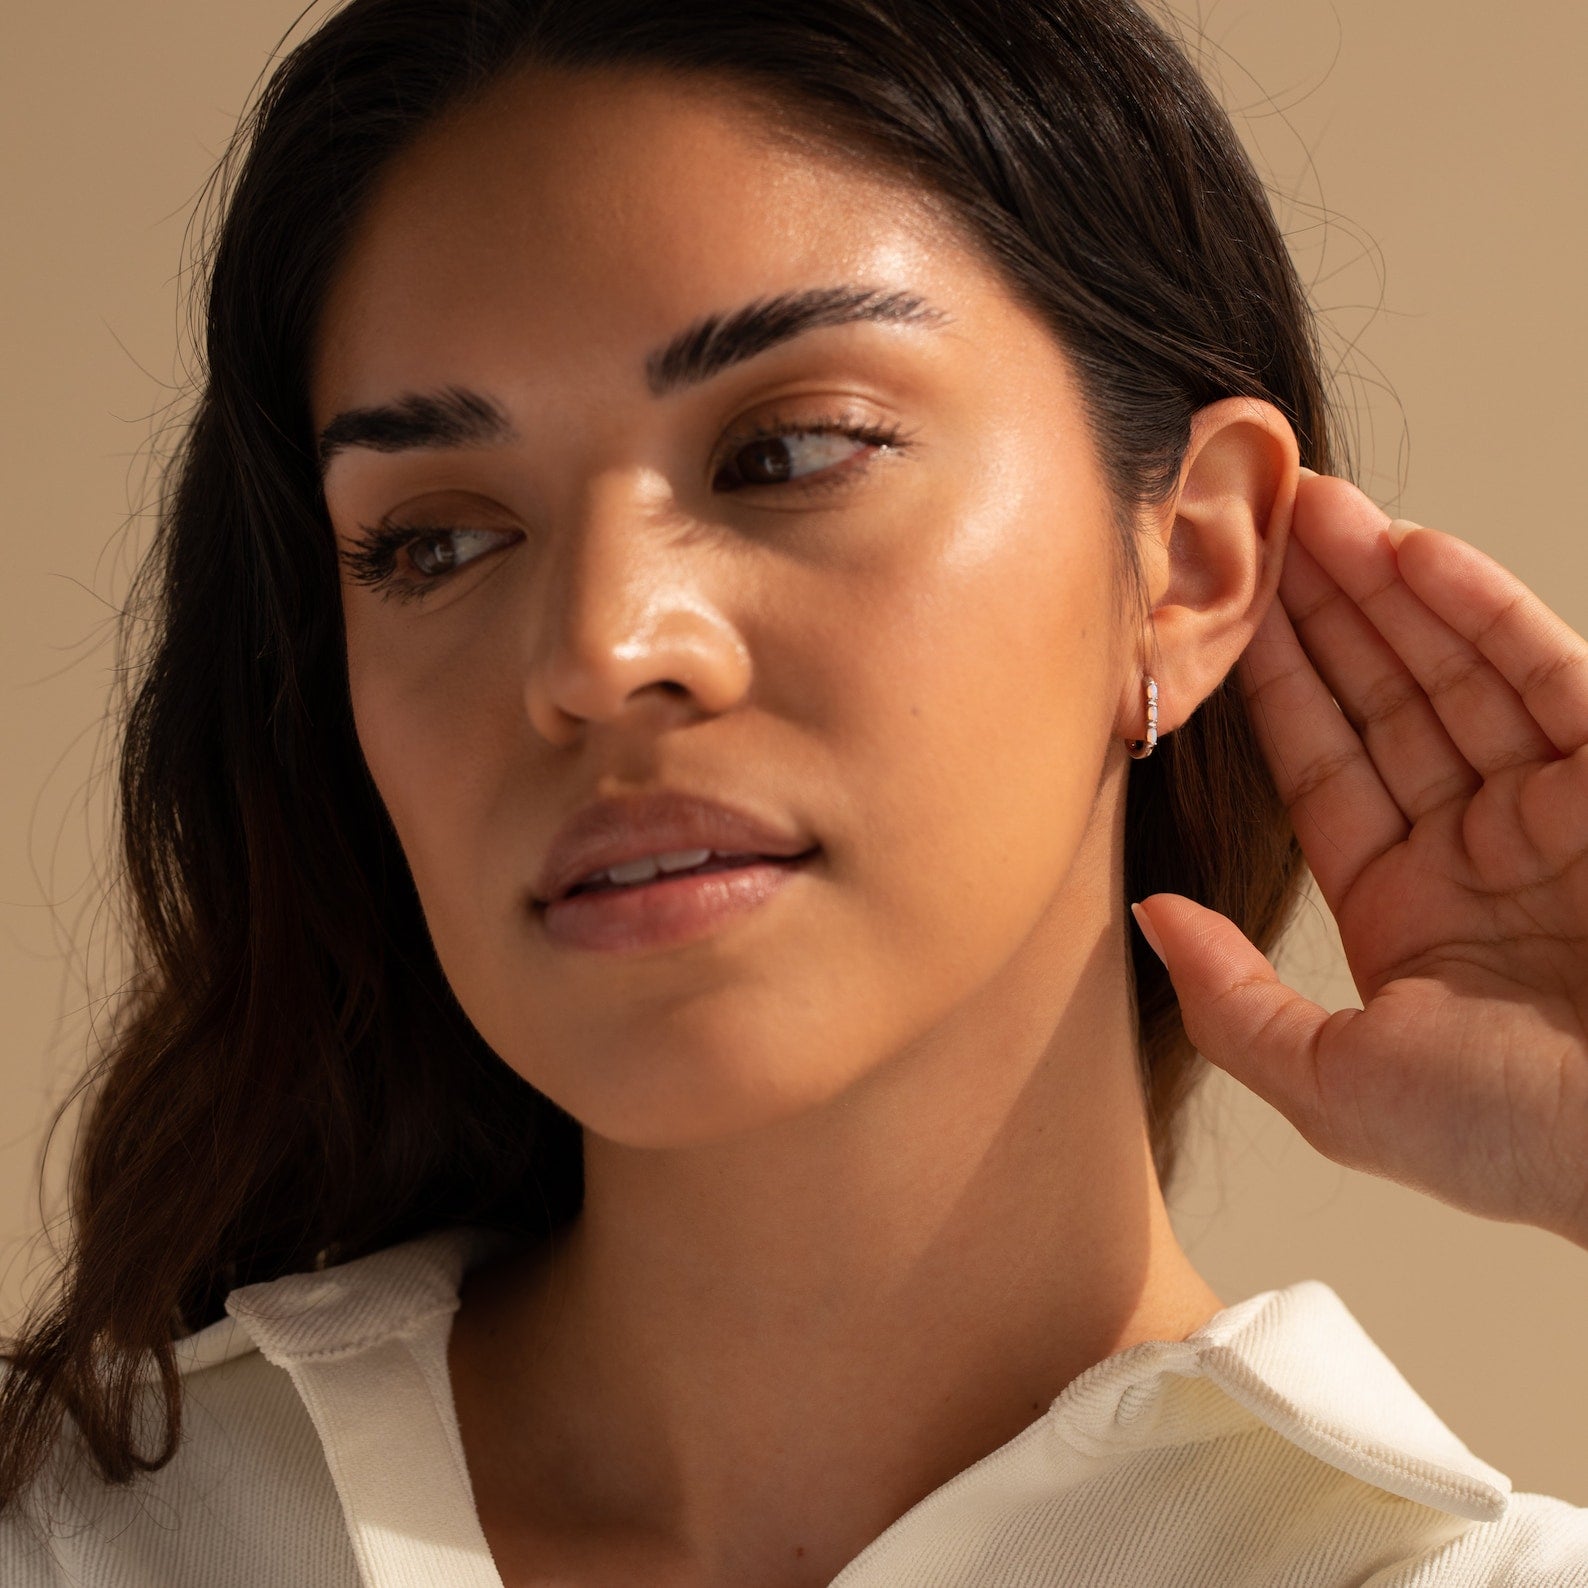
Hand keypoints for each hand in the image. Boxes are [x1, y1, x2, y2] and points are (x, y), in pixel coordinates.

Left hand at [1132, 472, 1587, 1248]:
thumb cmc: (1518, 1142)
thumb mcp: (1338, 1087)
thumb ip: (1234, 1001)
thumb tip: (1150, 916)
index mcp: (1407, 909)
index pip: (1322, 770)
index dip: (1270, 689)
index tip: (1215, 619)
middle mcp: (1478, 845)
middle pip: (1382, 699)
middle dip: (1320, 612)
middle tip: (1259, 524)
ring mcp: (1555, 805)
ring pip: (1454, 668)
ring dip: (1384, 585)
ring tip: (1313, 507)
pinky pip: (1543, 672)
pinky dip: (1479, 608)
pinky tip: (1410, 549)